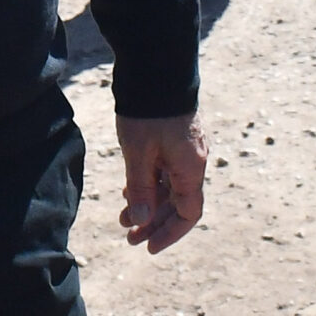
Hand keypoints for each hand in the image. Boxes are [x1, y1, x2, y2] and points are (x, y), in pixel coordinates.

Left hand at [115, 111, 207, 252]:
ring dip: (149, 205)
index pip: (189, 214)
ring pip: (170, 187)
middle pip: (178, 204)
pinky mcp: (174, 138)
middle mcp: (193, 162)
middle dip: (154, 223)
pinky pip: (166, 171)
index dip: (170, 234)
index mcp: (190, 169)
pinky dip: (150, 185)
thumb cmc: (149, 112)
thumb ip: (140, 190)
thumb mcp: (138, 154)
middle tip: (128, 238)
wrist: (157, 67)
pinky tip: (129, 190)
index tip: (149, 247)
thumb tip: (141, 222)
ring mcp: (185, 149)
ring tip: (123, 217)